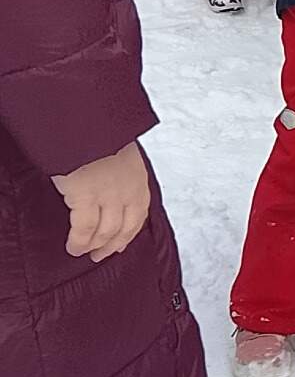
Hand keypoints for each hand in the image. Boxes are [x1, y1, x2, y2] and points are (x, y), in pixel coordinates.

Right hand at [50, 143, 150, 262]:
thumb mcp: (118, 150)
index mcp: (137, 177)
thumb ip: (118, 171)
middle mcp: (128, 189)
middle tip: (101, 254)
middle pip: (124, 228)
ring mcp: (108, 194)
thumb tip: (110, 183)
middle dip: (112, 245)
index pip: (138, 214)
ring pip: (105, 232)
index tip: (122, 243)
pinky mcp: (86, 197)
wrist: (83, 121)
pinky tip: (74, 246)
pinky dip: (79, 241)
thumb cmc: (95, 132)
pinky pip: (84, 229)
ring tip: (83, 251)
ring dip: (94, 246)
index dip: (129, 233)